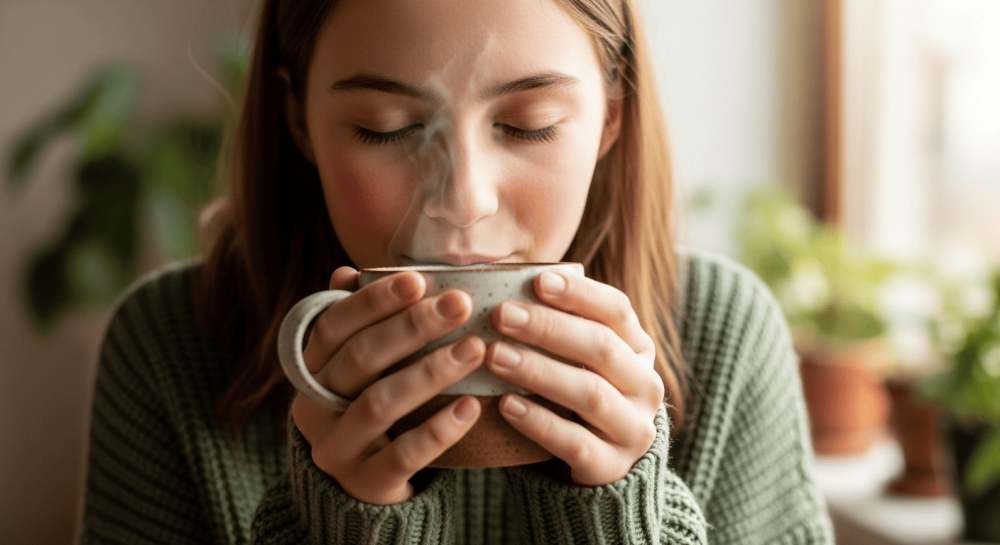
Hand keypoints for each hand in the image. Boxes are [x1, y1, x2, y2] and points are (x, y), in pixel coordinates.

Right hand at [291, 267, 485, 503]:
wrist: (362, 490)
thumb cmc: (372, 407)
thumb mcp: (361, 369)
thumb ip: (361, 324)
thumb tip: (346, 272)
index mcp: (311, 370)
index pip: (334, 325)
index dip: (373, 300)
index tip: (418, 280)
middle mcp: (313, 407)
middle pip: (359, 359)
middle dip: (412, 327)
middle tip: (460, 304)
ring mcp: (335, 449)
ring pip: (379, 404)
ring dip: (430, 372)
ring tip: (476, 349)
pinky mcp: (365, 484)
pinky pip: (403, 455)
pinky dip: (439, 430)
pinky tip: (472, 407)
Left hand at [484, 271, 664, 485]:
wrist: (597, 464)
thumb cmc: (575, 392)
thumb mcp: (578, 358)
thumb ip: (557, 325)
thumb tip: (503, 284)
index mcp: (638, 348)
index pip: (616, 310)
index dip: (579, 293)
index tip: (538, 279)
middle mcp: (645, 386)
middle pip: (601, 348)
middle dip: (549, 328)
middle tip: (502, 315)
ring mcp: (633, 429)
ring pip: (590, 393)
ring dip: (539, 371)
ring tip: (495, 356)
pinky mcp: (612, 467)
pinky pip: (575, 442)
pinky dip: (539, 422)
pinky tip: (506, 405)